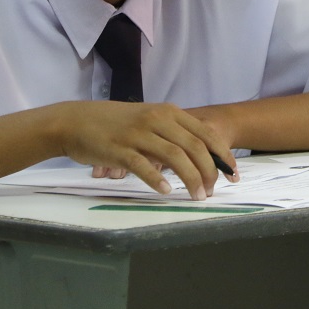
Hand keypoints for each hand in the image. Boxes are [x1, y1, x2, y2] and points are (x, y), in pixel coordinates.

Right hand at [56, 101, 237, 199]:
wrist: (76, 121)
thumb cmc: (115, 123)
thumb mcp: (149, 120)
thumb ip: (172, 134)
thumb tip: (200, 156)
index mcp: (168, 112)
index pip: (205, 134)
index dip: (222, 155)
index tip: (233, 173)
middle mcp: (157, 120)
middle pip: (194, 147)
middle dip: (209, 171)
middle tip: (212, 191)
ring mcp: (139, 134)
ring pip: (174, 157)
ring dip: (190, 179)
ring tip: (197, 196)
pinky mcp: (120, 149)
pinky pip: (144, 166)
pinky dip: (158, 180)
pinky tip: (166, 192)